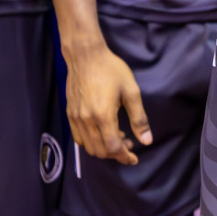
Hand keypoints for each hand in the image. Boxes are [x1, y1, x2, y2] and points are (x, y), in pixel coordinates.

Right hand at [65, 41, 151, 164]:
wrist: (85, 57)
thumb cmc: (112, 70)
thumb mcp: (131, 91)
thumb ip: (139, 118)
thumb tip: (147, 140)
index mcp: (102, 116)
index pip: (112, 147)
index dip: (124, 156)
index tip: (134, 158)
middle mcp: (86, 121)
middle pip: (99, 150)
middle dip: (116, 154)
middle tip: (130, 145)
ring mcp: (75, 118)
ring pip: (88, 146)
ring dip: (104, 149)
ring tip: (119, 137)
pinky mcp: (69, 114)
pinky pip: (78, 138)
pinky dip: (91, 142)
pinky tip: (103, 133)